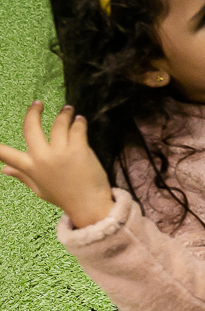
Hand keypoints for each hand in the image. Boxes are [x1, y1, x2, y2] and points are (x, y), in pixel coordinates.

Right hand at [0, 101, 113, 227]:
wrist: (90, 207)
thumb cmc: (64, 198)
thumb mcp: (40, 189)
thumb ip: (23, 176)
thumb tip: (4, 170)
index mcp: (30, 167)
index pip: (5, 153)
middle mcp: (42, 157)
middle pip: (31, 126)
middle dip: (33, 111)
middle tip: (38, 104)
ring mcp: (61, 153)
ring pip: (58, 124)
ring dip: (63, 114)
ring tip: (68, 110)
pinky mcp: (79, 150)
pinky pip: (77, 129)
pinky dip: (79, 122)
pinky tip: (80, 120)